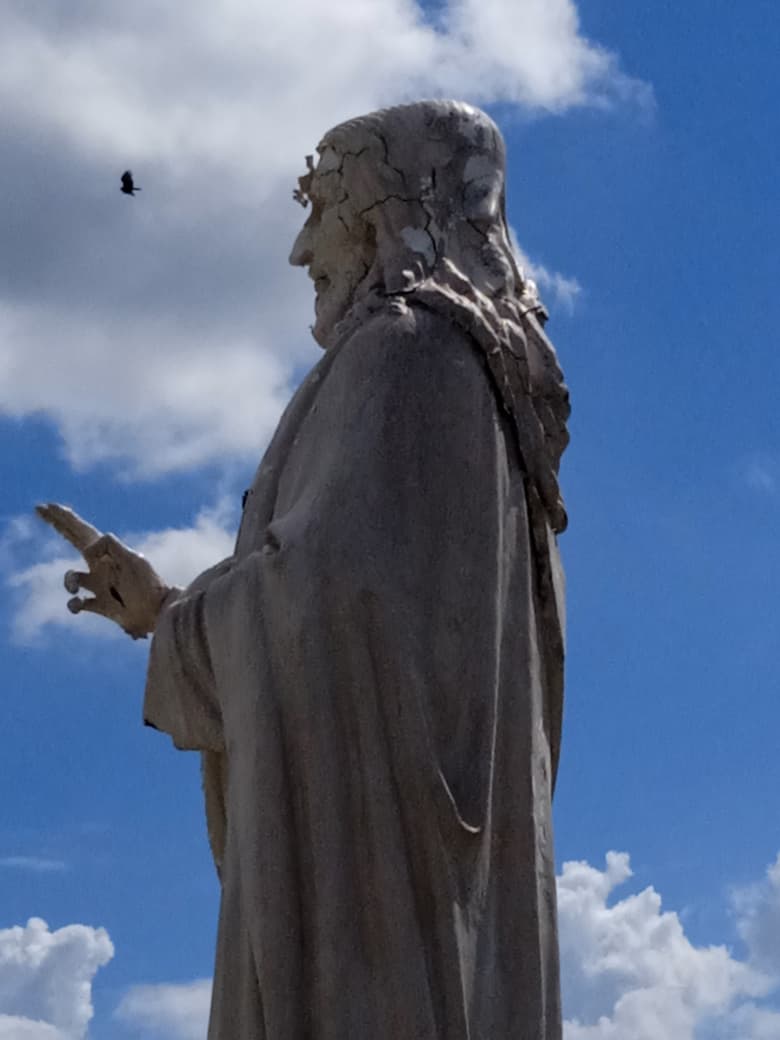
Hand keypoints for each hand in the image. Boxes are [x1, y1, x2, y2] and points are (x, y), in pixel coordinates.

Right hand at [36, 503, 170, 638]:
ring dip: (68, 582)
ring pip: (70, 577)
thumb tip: (87, 549)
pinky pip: (76, 603)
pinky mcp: (101, 606)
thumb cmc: (147, 586)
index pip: (82, 530)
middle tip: (40, 509)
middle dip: (58, 525)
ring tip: (75, 589)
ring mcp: (99, 584)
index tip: (47, 506)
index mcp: (107, 552)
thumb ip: (111, 547)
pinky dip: (73, 605)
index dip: (65, 518)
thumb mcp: (132, 560)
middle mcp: (101, 565)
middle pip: (74, 539)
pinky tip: (80, 605)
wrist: (159, 613)